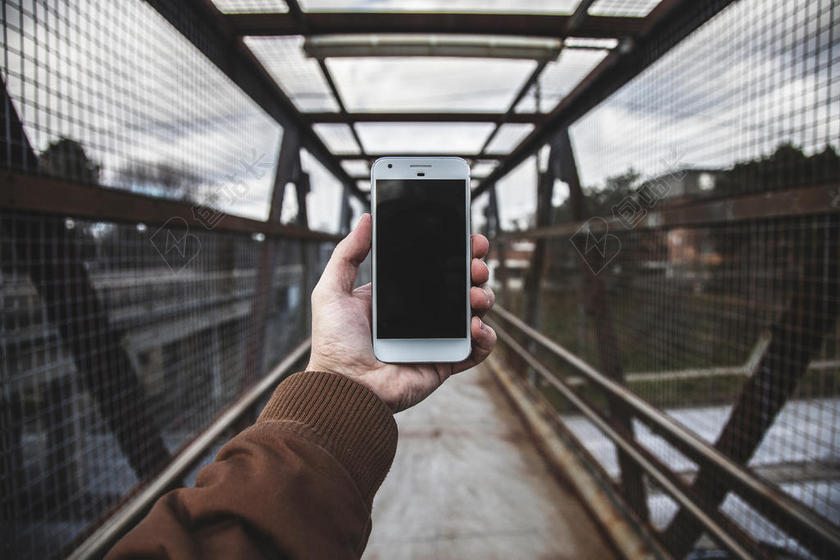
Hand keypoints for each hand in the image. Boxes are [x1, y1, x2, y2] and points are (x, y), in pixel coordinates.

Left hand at [306, 213, 496, 411]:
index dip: (454, 250)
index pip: (433, 266)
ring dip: (484, 297)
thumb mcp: (331, 290)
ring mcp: (436, 338)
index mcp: (399, 295)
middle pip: (460, 284)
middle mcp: (421, 314)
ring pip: (474, 312)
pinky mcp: (446, 362)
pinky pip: (477, 349)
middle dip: (474, 269)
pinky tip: (477, 326)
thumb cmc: (333, 343)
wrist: (344, 387)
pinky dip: (486, 336)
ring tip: (476, 295)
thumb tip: (367, 218)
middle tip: (476, 263)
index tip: (468, 237)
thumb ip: (348, 253)